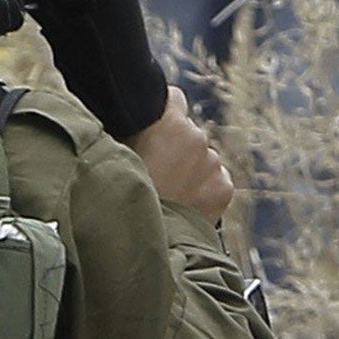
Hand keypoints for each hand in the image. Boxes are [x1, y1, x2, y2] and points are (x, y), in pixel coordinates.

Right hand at [125, 88, 233, 219]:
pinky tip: (183, 203)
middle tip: (154, 170)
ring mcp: (213, 163)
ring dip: (189, 169)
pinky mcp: (224, 188)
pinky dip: (203, 188)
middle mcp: (197, 138)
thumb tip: (128, 122)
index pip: (174, 98)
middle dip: (175, 147)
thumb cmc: (121, 195)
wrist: (148, 239)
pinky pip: (215, 179)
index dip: (162, 114)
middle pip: (188, 133)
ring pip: (202, 159)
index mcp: (170, 123)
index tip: (153, 128)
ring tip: (167, 192)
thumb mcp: (115, 155)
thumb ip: (128, 132)